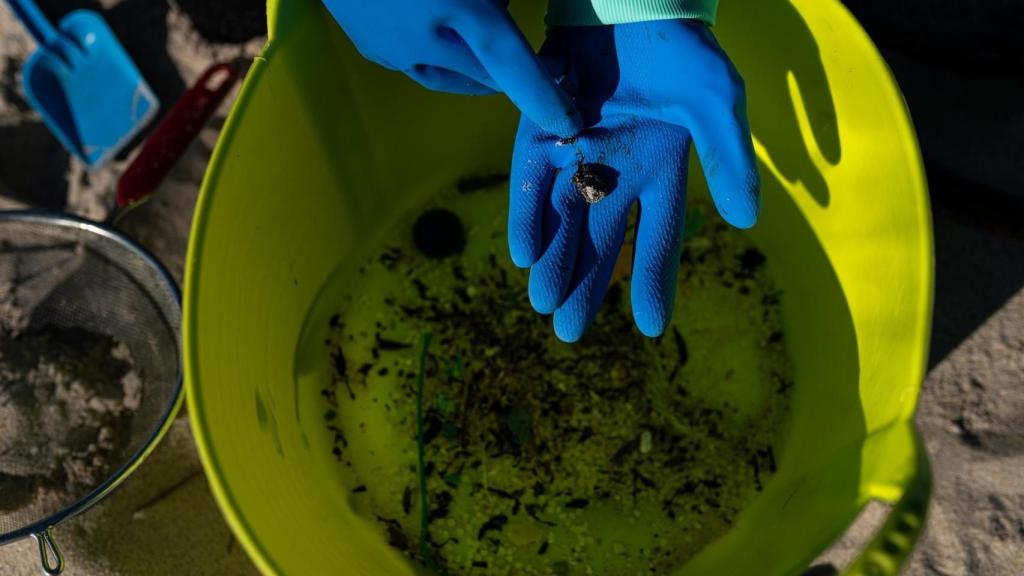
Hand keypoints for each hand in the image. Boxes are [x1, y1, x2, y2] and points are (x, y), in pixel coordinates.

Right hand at [322, 0, 581, 137]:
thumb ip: (494, 0)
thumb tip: (505, 12)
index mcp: (459, 7)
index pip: (511, 63)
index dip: (542, 96)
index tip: (567, 123)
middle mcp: (424, 39)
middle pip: (485, 74)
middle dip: (515, 73)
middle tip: (548, 70)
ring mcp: (392, 48)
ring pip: (451, 78)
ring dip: (480, 74)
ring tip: (498, 63)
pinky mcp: (371, 48)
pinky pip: (419, 66)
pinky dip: (445, 60)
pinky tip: (450, 41)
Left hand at [509, 20, 759, 341]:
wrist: (628, 0)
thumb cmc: (679, 48)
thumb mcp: (716, 101)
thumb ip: (730, 159)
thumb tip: (746, 221)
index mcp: (660, 171)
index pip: (657, 238)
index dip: (653, 282)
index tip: (648, 328)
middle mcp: (615, 172)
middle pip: (600, 241)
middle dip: (586, 285)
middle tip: (569, 332)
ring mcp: (576, 153)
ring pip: (562, 219)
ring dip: (553, 261)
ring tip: (544, 304)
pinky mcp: (540, 131)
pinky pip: (531, 180)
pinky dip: (528, 214)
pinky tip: (524, 254)